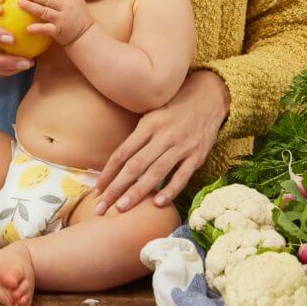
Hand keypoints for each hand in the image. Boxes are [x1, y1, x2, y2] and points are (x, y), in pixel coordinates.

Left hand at [19, 0, 93, 45]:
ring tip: (20, 3)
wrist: (87, 35)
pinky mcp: (59, 31)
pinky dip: (38, 28)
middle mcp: (66, 7)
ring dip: (31, 7)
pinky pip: (47, 29)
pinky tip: (28, 28)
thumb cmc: (80, 16)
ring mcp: (62, 19)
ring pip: (45, 11)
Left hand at [94, 70, 230, 213]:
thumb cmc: (174, 107)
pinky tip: (157, 203)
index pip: (122, 153)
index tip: (96, 189)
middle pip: (134, 166)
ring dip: (137, 192)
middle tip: (102, 206)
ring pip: (156, 173)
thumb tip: (116, 161)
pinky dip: (170, 190)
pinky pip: (182, 176)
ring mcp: (181, 147)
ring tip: (122, 208)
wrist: (209, 97)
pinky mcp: (198, 156)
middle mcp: (163, 136)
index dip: (107, 173)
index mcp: (147, 125)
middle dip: (116, 188)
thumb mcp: (151, 113)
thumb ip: (137, 135)